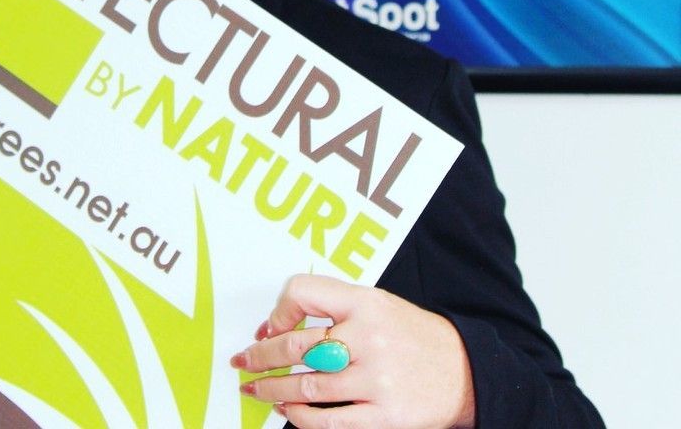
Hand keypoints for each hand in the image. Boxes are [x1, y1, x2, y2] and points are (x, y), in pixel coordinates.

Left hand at [231, 274, 474, 428]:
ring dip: (273, 391)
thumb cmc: (411, 334)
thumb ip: (331, 308)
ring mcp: (377, 380)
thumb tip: (276, 327)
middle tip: (243, 362)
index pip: (303, 292)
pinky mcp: (386, 417)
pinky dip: (300, 419)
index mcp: (365, 302)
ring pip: (306, 388)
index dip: (277, 311)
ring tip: (258, 389)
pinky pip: (329, 423)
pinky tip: (288, 413)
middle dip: (261, 357)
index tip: (267, 327)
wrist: (466, 370)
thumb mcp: (375, 303)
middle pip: (297, 347)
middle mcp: (370, 338)